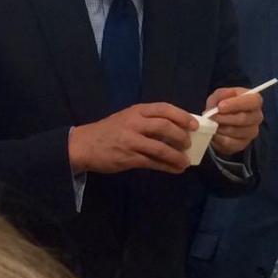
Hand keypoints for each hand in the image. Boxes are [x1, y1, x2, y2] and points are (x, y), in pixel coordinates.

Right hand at [68, 102, 196, 174]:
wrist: (83, 145)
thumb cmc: (110, 130)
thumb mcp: (128, 118)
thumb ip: (148, 120)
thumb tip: (176, 128)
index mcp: (137, 110)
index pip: (164, 108)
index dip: (181, 116)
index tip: (194, 124)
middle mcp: (135, 123)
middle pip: (164, 126)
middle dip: (181, 136)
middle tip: (189, 143)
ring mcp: (131, 141)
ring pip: (160, 147)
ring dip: (176, 155)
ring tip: (186, 161)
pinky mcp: (128, 158)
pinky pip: (152, 162)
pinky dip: (167, 166)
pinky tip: (175, 169)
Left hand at [205, 87, 263, 156]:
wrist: (220, 122)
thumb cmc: (223, 105)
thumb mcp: (219, 96)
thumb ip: (220, 95)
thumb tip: (221, 101)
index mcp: (255, 100)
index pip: (252, 101)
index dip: (236, 104)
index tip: (220, 106)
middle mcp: (257, 116)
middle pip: (243, 119)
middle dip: (224, 118)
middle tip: (211, 116)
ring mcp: (252, 132)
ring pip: (236, 132)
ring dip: (220, 128)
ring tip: (212, 124)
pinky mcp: (243, 144)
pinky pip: (230, 143)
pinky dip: (219, 138)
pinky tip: (214, 133)